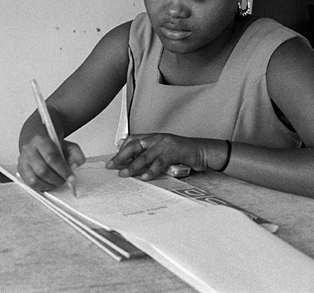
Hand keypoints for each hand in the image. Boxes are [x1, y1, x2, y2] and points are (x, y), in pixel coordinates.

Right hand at [18, 133, 85, 191]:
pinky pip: (29, 184)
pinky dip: (41, 186)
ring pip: (34, 179)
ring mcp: (22, 160)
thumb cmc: (52, 145)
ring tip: (56, 182)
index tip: (71, 177)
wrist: (38, 141)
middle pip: (42, 170)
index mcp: (40, 140)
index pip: (51, 157)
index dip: (62, 170)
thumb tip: (74, 166)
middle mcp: (29, 150)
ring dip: (48, 185)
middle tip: (64, 180)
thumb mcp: (68, 145)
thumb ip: (75, 155)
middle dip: (56, 179)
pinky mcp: (20, 169)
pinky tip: (48, 183)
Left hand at [105, 133, 224, 180]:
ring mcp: (165, 144)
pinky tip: (144, 177)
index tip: (112, 160)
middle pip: (134, 146)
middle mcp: (157, 138)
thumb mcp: (163, 151)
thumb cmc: (182, 152)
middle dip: (121, 157)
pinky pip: (159, 162)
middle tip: (111, 166)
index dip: (121, 150)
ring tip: (124, 174)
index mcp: (153, 137)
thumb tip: (133, 161)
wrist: (203, 151)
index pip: (132, 140)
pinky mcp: (174, 152)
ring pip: (144, 156)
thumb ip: (149, 154)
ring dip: (132, 166)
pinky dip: (151, 171)